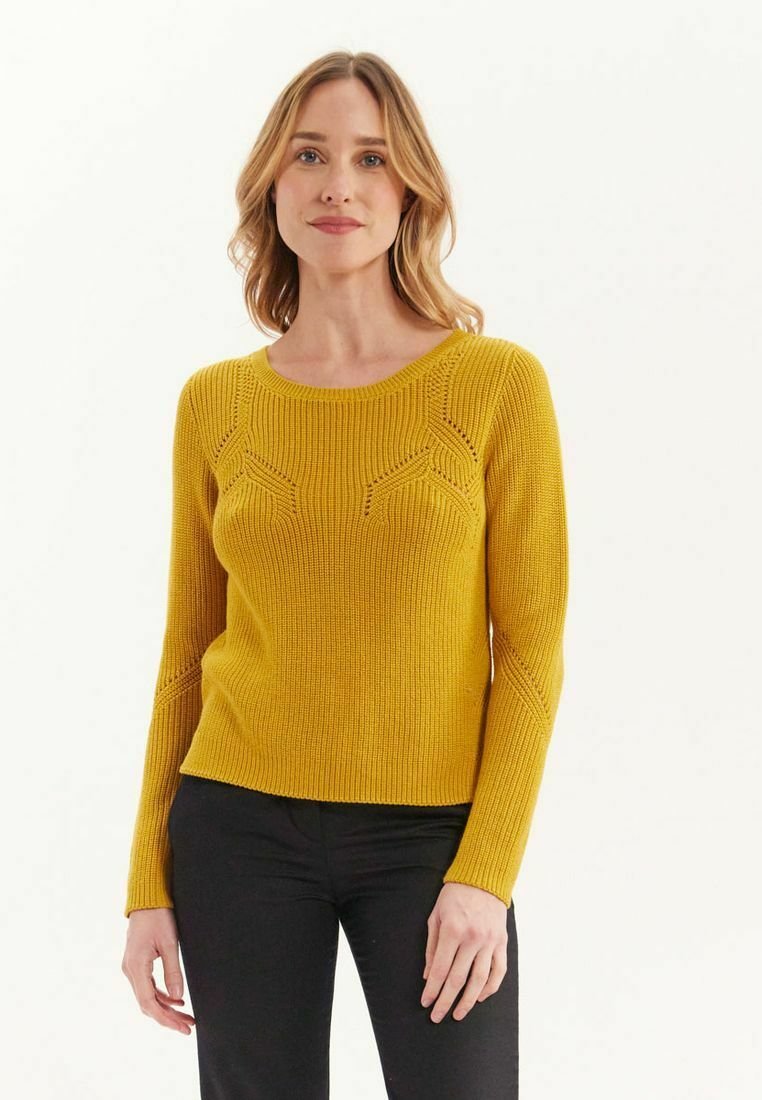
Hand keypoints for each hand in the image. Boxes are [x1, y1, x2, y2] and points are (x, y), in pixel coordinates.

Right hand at [121, 908, 195, 1033]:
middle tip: (188, 1027)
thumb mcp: (169, 943)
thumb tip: (178, 997)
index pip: (149, 1003)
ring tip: (186, 1017)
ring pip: (148, 997)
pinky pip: (148, 987)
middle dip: (168, 1017)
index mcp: (136, 966)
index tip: (182, 1027)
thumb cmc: (158, 916)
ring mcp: (132, 968)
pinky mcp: (137, 964)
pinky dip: (162, 996)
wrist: (146, 899)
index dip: (166, 1018)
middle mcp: (130, 970)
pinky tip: (177, 1000)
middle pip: (148, 1004)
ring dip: (166, 1008)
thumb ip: (173, 971)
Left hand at [420, 882, 507, 1022]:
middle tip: (436, 1016)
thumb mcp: (436, 916)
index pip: (441, 969)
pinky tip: (480, 997)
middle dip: (446, 1001)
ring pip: (479, 980)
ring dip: (468, 1001)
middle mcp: (472, 939)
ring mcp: (490, 942)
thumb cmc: (454, 896)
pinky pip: (498, 971)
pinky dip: (490, 988)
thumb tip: (428, 975)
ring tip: (458, 1014)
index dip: (432, 989)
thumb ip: (432, 947)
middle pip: (458, 979)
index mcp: (453, 931)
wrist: (483, 878)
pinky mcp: (502, 942)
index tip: (425, 1002)